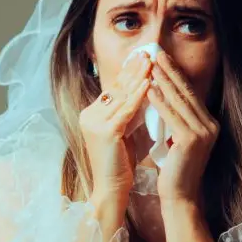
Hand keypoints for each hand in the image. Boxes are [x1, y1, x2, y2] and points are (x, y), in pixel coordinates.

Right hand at [78, 51, 151, 205]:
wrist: (112, 189)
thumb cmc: (122, 164)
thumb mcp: (128, 131)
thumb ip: (133, 112)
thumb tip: (149, 90)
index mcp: (92, 114)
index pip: (114, 88)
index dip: (128, 73)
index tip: (143, 58)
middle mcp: (90, 115)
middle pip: (116, 87)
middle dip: (134, 69)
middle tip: (148, 52)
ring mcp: (95, 122)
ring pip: (121, 95)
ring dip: (138, 76)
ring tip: (151, 62)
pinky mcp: (105, 131)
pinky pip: (126, 109)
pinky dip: (138, 95)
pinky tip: (149, 83)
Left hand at [148, 52, 219, 205]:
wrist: (180, 196)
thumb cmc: (174, 169)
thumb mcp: (176, 139)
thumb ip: (174, 119)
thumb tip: (159, 95)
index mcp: (208, 123)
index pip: (189, 93)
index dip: (175, 74)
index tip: (162, 58)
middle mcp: (210, 125)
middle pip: (186, 92)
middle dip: (170, 70)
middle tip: (156, 52)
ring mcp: (203, 132)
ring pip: (180, 101)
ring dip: (164, 81)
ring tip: (150, 65)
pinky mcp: (192, 140)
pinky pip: (173, 116)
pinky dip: (160, 102)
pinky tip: (150, 89)